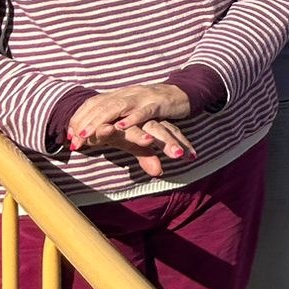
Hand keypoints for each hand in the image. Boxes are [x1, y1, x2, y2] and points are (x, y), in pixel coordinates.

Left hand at [68, 83, 191, 149]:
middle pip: (101, 104)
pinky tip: (120, 127)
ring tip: (87, 135)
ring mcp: (144, 97)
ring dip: (100, 120)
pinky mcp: (160, 103)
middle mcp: (129, 93)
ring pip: (118, 106)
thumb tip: (88, 138)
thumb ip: (114, 122)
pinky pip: (144, 111)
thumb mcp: (131, 113)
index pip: (94, 103)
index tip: (68, 136)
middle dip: (85, 122)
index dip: (79, 118)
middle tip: (73, 139)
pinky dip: (132, 119)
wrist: (184, 93)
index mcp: (120, 94)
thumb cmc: (155, 106)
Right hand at [76, 120, 191, 178]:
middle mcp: (138, 121)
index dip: (180, 143)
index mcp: (148, 124)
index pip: (168, 132)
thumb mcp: (133, 145)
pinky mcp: (100, 124)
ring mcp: (120, 122)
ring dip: (138, 136)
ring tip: (149, 141)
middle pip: (155, 130)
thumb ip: (147, 157)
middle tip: (178, 154)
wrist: (95, 115)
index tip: (193, 156)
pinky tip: (109, 130)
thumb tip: (160, 172)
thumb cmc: (118, 132)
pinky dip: (106, 130)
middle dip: (167, 142)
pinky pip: (104, 128)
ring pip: (132, 129)